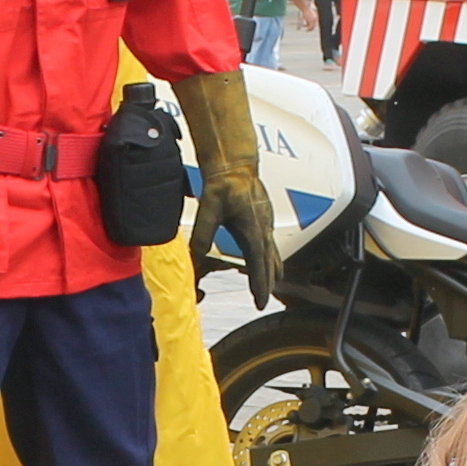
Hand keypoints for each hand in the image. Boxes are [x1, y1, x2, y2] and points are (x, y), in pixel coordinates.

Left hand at [171, 72, 275, 306]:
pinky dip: (270, 256)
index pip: (258, 264)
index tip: (259, 301)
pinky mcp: (264, 217)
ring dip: (271, 270)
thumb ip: (202, 233)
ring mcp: (266, 222)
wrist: (235, 164)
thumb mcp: (209, 209)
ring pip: (273, 253)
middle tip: (262, 301)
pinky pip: (270, 243)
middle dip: (266, 282)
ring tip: (271, 283)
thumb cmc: (223, 184)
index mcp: (252, 229)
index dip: (260, 284)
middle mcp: (263, 228)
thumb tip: (193, 256)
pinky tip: (267, 258)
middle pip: (269, 262)